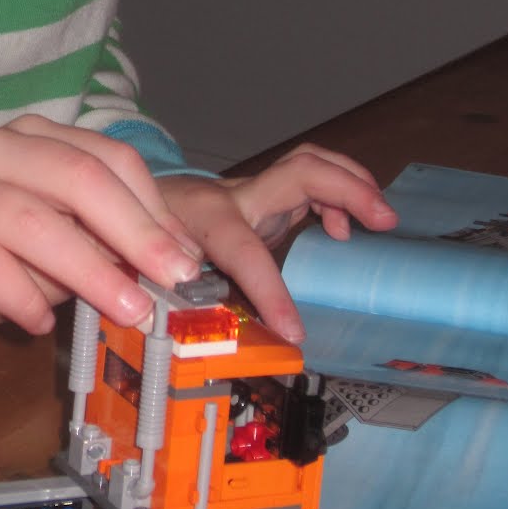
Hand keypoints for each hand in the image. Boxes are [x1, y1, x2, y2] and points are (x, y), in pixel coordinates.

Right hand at [0, 116, 203, 360]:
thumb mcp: (59, 248)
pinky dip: (23, 297)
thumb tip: (176, 261)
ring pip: (34, 222)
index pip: (105, 158)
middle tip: (173, 279)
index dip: (153, 207)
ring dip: (90, 271)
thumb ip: (105, 242)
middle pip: (76, 177)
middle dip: (134, 232)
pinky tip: (40, 324)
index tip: (187, 258)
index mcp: (28, 137)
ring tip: (127, 310)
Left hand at [158, 145, 396, 342]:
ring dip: (350, 182)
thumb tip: (180, 344)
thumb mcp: (144, 272)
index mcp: (200, 220)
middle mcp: (230, 195)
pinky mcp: (261, 195)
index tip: (295, 333)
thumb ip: (167, 303)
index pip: (243, 249)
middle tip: (386, 220)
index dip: (270, 291)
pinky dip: (337, 196)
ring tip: (381, 218)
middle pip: (298, 171)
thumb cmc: (136, 239)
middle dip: (345, 188)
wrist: (122, 199)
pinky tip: (343, 230)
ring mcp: (248, 190)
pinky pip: (308, 180)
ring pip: (307, 164)